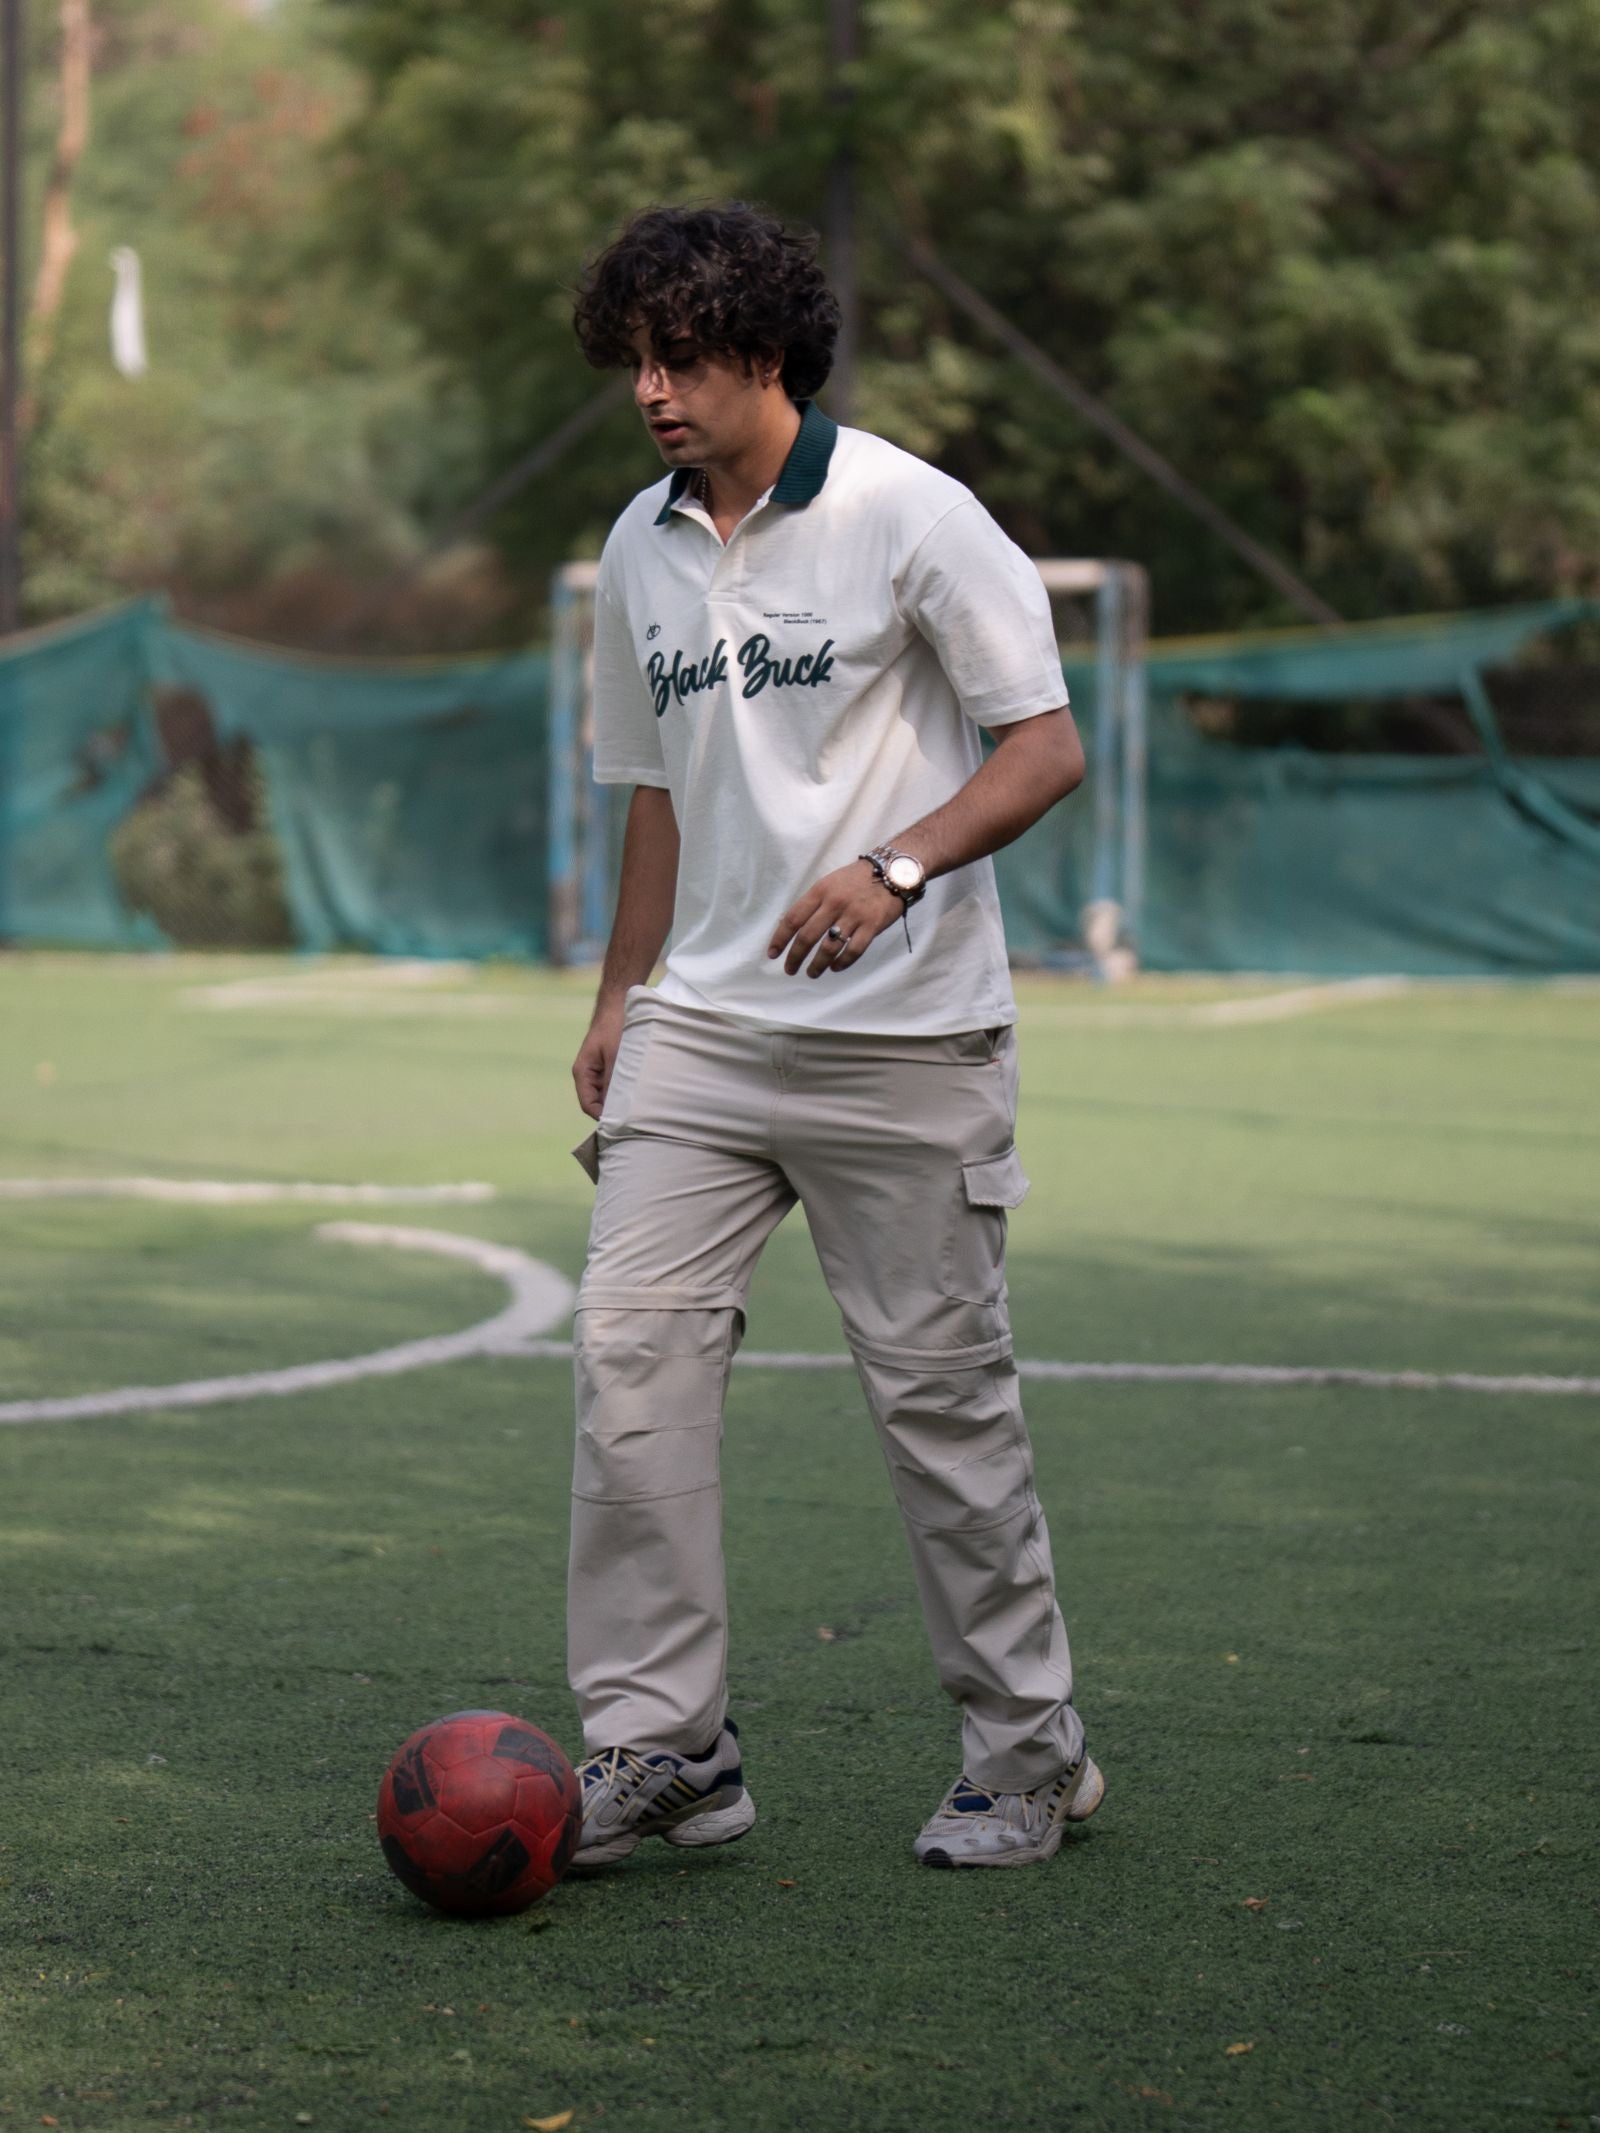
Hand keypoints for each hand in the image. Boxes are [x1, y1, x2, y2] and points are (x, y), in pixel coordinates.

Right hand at [572, 994, 627, 1118]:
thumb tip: (616, 1107)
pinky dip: (624, 1089)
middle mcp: (588, 1075)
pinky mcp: (610, 1067)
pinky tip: (638, 1092)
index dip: (602, 1117)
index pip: (588, 1105)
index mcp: (582, 1072)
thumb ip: (613, 1080)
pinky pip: (615, 1085)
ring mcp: (599, 1071)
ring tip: (637, 1107)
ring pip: (607, 1095)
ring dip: (620, 1100)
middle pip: (598, 1103)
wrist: (619, 1004)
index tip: (621, 1124)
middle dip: (612, 1111)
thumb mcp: (616, 1055)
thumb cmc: (614, 1026)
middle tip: (633, 1119)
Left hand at [767, 860, 904, 977]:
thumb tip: (794, 927)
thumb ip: (814, 903)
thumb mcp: (830, 883)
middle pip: (808, 936)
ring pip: (829, 948)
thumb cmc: (856, 878)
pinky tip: (835, 968)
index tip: (773, 953)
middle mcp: (834, 904)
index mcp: (820, 891)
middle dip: (795, 957)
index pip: (793, 918)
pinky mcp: (872, 926)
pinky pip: (853, 951)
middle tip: (789, 969)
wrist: (892, 871)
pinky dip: (842, 963)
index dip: (780, 938)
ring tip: (811, 973)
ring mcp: (853, 916)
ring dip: (817, 965)